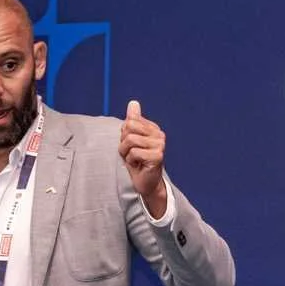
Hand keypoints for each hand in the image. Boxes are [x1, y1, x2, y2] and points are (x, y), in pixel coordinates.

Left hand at [119, 99, 167, 216]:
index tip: (131, 146)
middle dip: (124, 142)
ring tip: (134, 160)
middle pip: (129, 127)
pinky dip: (131, 161)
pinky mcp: (158, 156)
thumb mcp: (131, 139)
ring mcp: (160, 145)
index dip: (124, 135)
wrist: (145, 183)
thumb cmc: (137, 161)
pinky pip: (134, 153)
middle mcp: (159, 135)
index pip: (130, 121)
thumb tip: (133, 102)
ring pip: (130, 140)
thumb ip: (133, 120)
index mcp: (153, 128)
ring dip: (126, 153)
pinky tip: (138, 165)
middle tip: (131, 153)